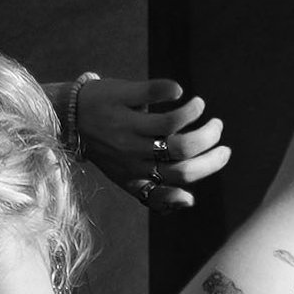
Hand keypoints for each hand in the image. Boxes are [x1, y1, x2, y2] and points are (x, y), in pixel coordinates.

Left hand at [75, 75, 231, 211]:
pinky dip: (172, 90)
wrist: (70, 119)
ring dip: (195, 112)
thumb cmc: (108, 148)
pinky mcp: (120, 97)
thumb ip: (156, 193)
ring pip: (172, 123)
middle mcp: (132, 152)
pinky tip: (178, 92)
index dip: (208, 165)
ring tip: (200, 106)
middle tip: (217, 127)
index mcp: (136, 174)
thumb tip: (190, 203)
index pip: (180, 177)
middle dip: (209, 139)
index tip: (223, 152)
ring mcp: (125, 125)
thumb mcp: (127, 178)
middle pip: (183, 151)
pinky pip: (153, 92)